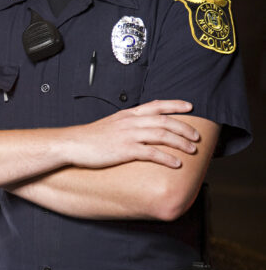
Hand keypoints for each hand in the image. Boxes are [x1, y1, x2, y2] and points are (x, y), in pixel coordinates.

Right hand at [67, 100, 199, 169]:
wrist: (73, 144)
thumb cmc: (91, 138)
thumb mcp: (112, 124)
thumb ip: (128, 124)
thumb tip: (141, 129)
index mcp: (129, 114)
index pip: (157, 105)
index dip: (175, 105)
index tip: (190, 106)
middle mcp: (131, 122)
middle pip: (165, 121)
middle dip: (184, 128)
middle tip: (197, 136)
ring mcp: (128, 135)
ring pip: (162, 135)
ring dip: (180, 142)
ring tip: (192, 150)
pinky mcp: (125, 150)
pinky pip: (151, 153)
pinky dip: (166, 158)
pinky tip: (176, 163)